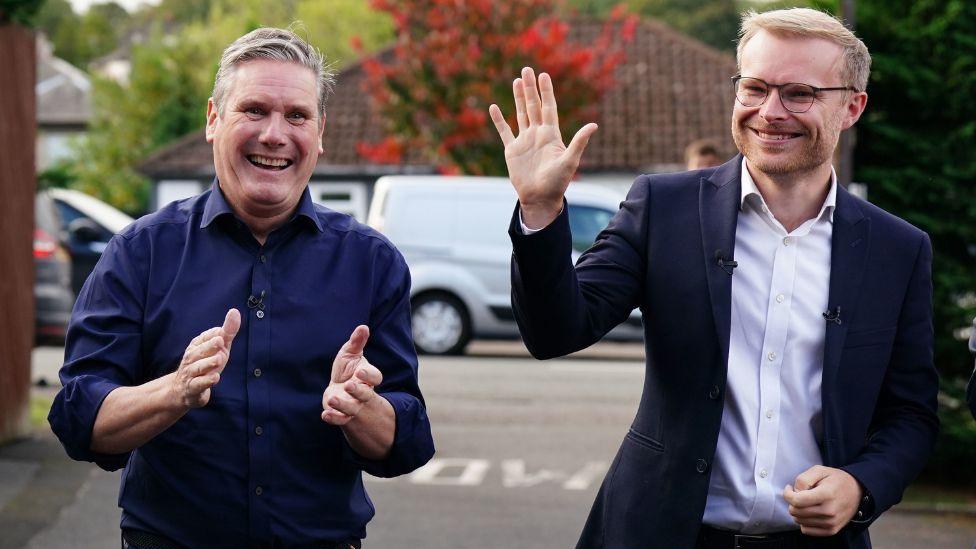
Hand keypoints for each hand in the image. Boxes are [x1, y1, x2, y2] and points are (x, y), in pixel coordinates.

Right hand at [172, 309, 240, 408]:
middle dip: (209, 346)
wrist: (184, 390)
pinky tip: (215, 377)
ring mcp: (191, 374)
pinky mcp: (193, 389)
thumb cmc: (205, 364)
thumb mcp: (219, 348)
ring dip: (208, 363)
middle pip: (199, 352)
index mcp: (196, 346)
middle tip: (220, 341)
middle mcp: (191, 358)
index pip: (204, 338)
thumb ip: (227, 331)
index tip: (222, 332)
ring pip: (198, 368)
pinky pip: (199, 385)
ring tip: (219, 359)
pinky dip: (206, 381)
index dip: (213, 335)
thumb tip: (235, 311)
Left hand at [321, 325, 383, 425]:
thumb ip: (357, 342)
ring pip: (352, 408)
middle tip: (348, 385)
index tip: (359, 372)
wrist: (339, 390)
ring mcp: (353, 405)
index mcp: (367, 377)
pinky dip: (333, 418)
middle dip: (358, 391)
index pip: (375, 378)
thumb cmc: (347, 369)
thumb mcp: (351, 353)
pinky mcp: (342, 414)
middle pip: (365, 395)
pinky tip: (325, 414)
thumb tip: (363, 326)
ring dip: (343, 405)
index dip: (369, 376)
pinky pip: (340, 419)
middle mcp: (363, 393)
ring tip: (332, 399)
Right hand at [489, 66, 597, 227]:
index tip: (544, 75)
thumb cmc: (557, 182)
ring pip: (521, 114)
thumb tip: (594, 125)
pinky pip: (504, 131)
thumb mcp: (569, 161)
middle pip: (534, 106)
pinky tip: (494, 108)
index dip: (546, 91)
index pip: (549, 107)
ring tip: (516, 81)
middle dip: (530, 88)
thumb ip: (579, 142)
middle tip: (527, 70)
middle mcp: (538, 134)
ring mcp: (524, 141)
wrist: (540, 198)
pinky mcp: (512, 150)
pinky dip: (499, 120)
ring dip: (518, 98)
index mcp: (551, 134)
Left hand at [783, 465, 862, 535]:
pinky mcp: (831, 530)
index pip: (797, 501)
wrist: (857, 491)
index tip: (789, 488)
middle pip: (795, 512)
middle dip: (792, 502)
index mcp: (826, 494)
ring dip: (798, 511)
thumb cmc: (835, 479)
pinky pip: (806, 530)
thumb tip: (794, 492)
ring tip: (807, 502)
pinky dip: (804, 521)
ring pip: (798, 521)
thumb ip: (803, 479)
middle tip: (799, 494)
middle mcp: (829, 511)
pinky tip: (810, 511)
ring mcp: (831, 523)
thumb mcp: (819, 470)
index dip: (787, 494)